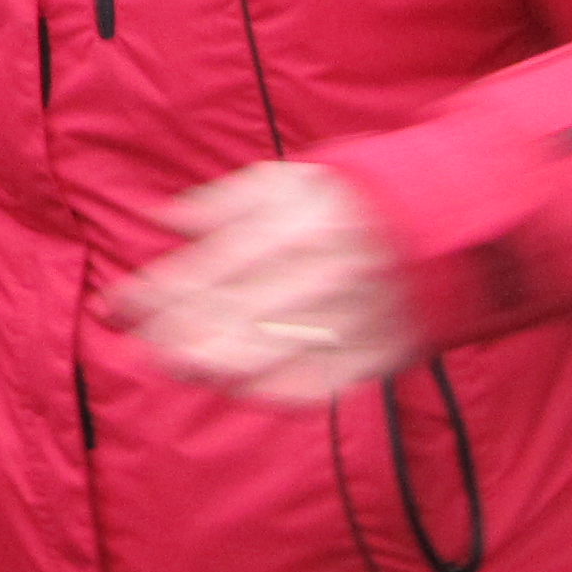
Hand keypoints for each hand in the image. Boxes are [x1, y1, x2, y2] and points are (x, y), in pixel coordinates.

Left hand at [110, 160, 419, 403]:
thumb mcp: (290, 181)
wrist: (457, 224)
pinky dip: (279, 389)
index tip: (115, 305)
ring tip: (175, 366)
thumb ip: (224, 201)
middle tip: (137, 345)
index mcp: (296, 227)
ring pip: (274, 351)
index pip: (210, 267)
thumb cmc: (354, 197)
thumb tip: (162, 218)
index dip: (158, 290)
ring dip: (217, 363)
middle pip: (234, 313)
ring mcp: (353, 317)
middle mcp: (322, 274)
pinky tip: (238, 389)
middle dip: (177, 331)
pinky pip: (324, 380)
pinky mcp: (381, 353)